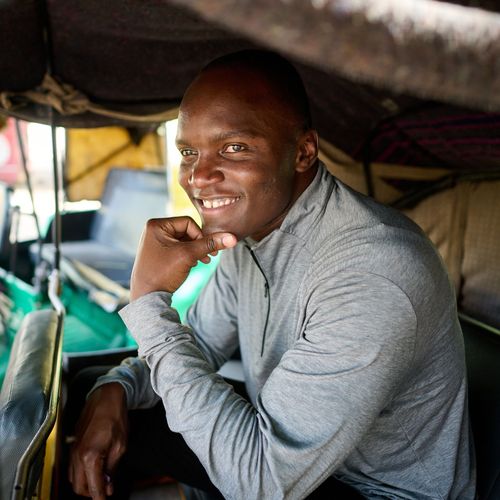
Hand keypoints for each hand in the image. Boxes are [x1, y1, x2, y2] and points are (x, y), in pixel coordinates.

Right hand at [69, 383, 128, 498]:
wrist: (106, 397)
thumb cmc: (114, 416)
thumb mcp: (120, 445)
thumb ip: (112, 468)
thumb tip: (108, 485)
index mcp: (90, 456)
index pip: (93, 487)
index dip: (100, 497)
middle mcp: (77, 455)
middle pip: (79, 487)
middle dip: (92, 492)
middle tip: (106, 490)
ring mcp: (73, 450)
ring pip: (73, 479)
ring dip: (86, 484)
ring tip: (102, 480)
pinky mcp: (73, 445)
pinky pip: (72, 467)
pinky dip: (81, 473)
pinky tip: (94, 469)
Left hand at [130, 216, 236, 300]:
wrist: (146, 297)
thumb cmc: (163, 273)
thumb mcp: (189, 256)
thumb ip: (210, 244)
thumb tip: (232, 238)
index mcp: (156, 225)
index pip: (188, 222)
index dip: (199, 236)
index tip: (203, 251)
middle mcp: (154, 230)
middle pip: (186, 231)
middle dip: (198, 245)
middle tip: (208, 258)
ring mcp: (155, 242)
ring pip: (184, 240)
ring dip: (195, 251)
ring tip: (201, 262)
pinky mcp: (158, 252)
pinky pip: (178, 248)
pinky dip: (187, 255)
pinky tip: (192, 265)